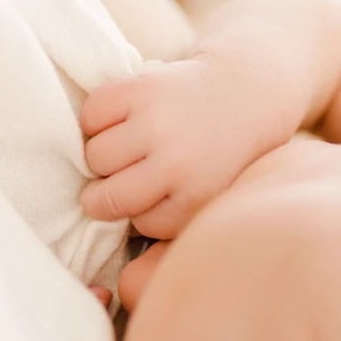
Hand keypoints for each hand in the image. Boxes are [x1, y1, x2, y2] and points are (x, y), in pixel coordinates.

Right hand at [79, 56, 284, 238]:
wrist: (249, 86)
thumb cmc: (227, 150)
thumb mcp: (217, 197)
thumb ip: (176, 220)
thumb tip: (126, 254)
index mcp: (197, 197)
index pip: (139, 222)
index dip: (143, 208)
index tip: (157, 193)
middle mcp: (176, 163)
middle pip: (107, 197)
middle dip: (109, 191)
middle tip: (126, 174)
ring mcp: (157, 123)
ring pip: (95, 157)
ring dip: (104, 153)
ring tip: (127, 145)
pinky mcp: (141, 87)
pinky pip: (92, 116)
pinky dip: (98, 119)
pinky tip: (121, 119)